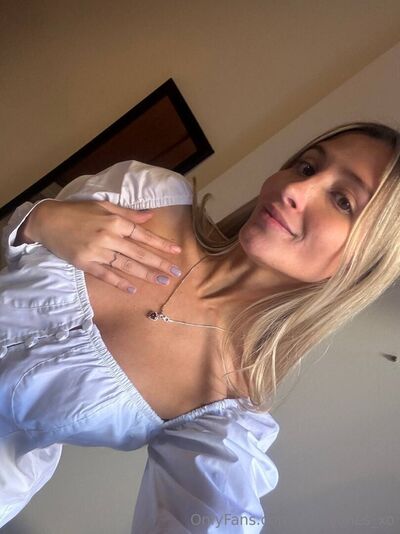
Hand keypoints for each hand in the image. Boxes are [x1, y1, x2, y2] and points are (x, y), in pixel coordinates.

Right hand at [32, 199, 182, 293]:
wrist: (47, 221)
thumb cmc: (77, 211)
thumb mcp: (103, 205)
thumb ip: (128, 213)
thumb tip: (150, 215)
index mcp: (115, 221)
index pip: (143, 234)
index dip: (161, 244)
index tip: (177, 251)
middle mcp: (108, 237)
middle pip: (139, 253)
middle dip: (160, 263)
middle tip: (176, 272)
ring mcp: (97, 252)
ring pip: (127, 266)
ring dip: (146, 275)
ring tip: (162, 281)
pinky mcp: (86, 264)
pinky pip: (106, 275)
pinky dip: (120, 283)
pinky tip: (133, 290)